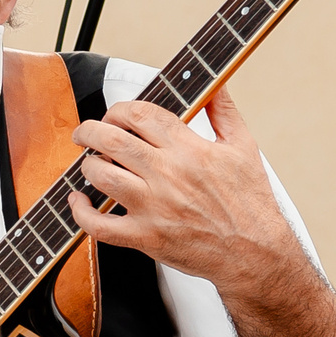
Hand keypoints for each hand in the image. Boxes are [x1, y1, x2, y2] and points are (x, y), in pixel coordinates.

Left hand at [67, 85, 309, 299]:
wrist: (255, 252)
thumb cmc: (249, 203)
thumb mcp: (244, 148)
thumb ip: (224, 112)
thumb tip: (214, 84)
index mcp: (190, 150)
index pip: (142, 114)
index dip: (120, 109)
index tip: (116, 116)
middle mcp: (169, 175)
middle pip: (112, 140)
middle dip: (90, 131)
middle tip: (86, 134)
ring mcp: (154, 207)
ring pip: (102, 176)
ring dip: (88, 165)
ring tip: (90, 164)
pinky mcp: (146, 236)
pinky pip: (100, 225)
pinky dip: (81, 212)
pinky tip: (80, 200)